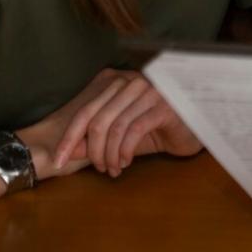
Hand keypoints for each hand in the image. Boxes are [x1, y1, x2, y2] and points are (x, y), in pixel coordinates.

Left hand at [23, 69, 200, 179]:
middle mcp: (131, 82)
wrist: (193, 126)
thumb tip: (68, 151)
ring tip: (112, 169)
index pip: (85, 111)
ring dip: (109, 154)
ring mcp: (148, 92)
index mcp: (116, 82)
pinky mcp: (163, 106)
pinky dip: (125, 150)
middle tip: (97, 169)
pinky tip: (125, 161)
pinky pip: (134, 130)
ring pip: (115, 127)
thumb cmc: (156, 129)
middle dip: (91, 151)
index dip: (69, 138)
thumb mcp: (119, 136)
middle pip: (96, 120)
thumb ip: (94, 140)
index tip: (58, 162)